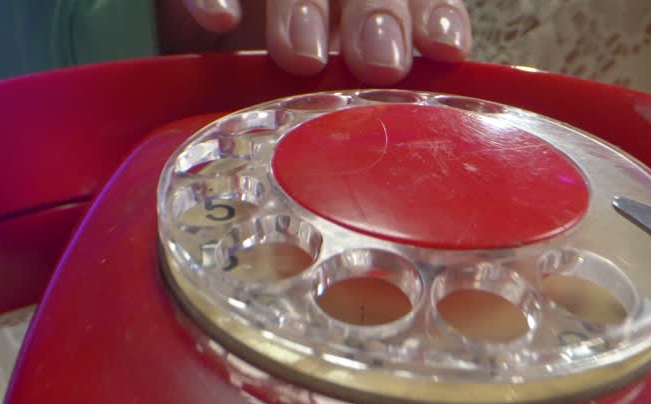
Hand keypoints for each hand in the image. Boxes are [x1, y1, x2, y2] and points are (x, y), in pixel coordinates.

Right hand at [156, 0, 472, 84]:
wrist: (207, 45)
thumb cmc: (281, 88)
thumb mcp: (328, 98)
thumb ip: (362, 103)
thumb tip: (409, 143)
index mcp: (371, 8)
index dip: (434, 14)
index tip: (443, 49)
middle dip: (377, 14)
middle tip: (378, 64)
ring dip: (302, 6)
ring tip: (303, 57)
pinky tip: (222, 18)